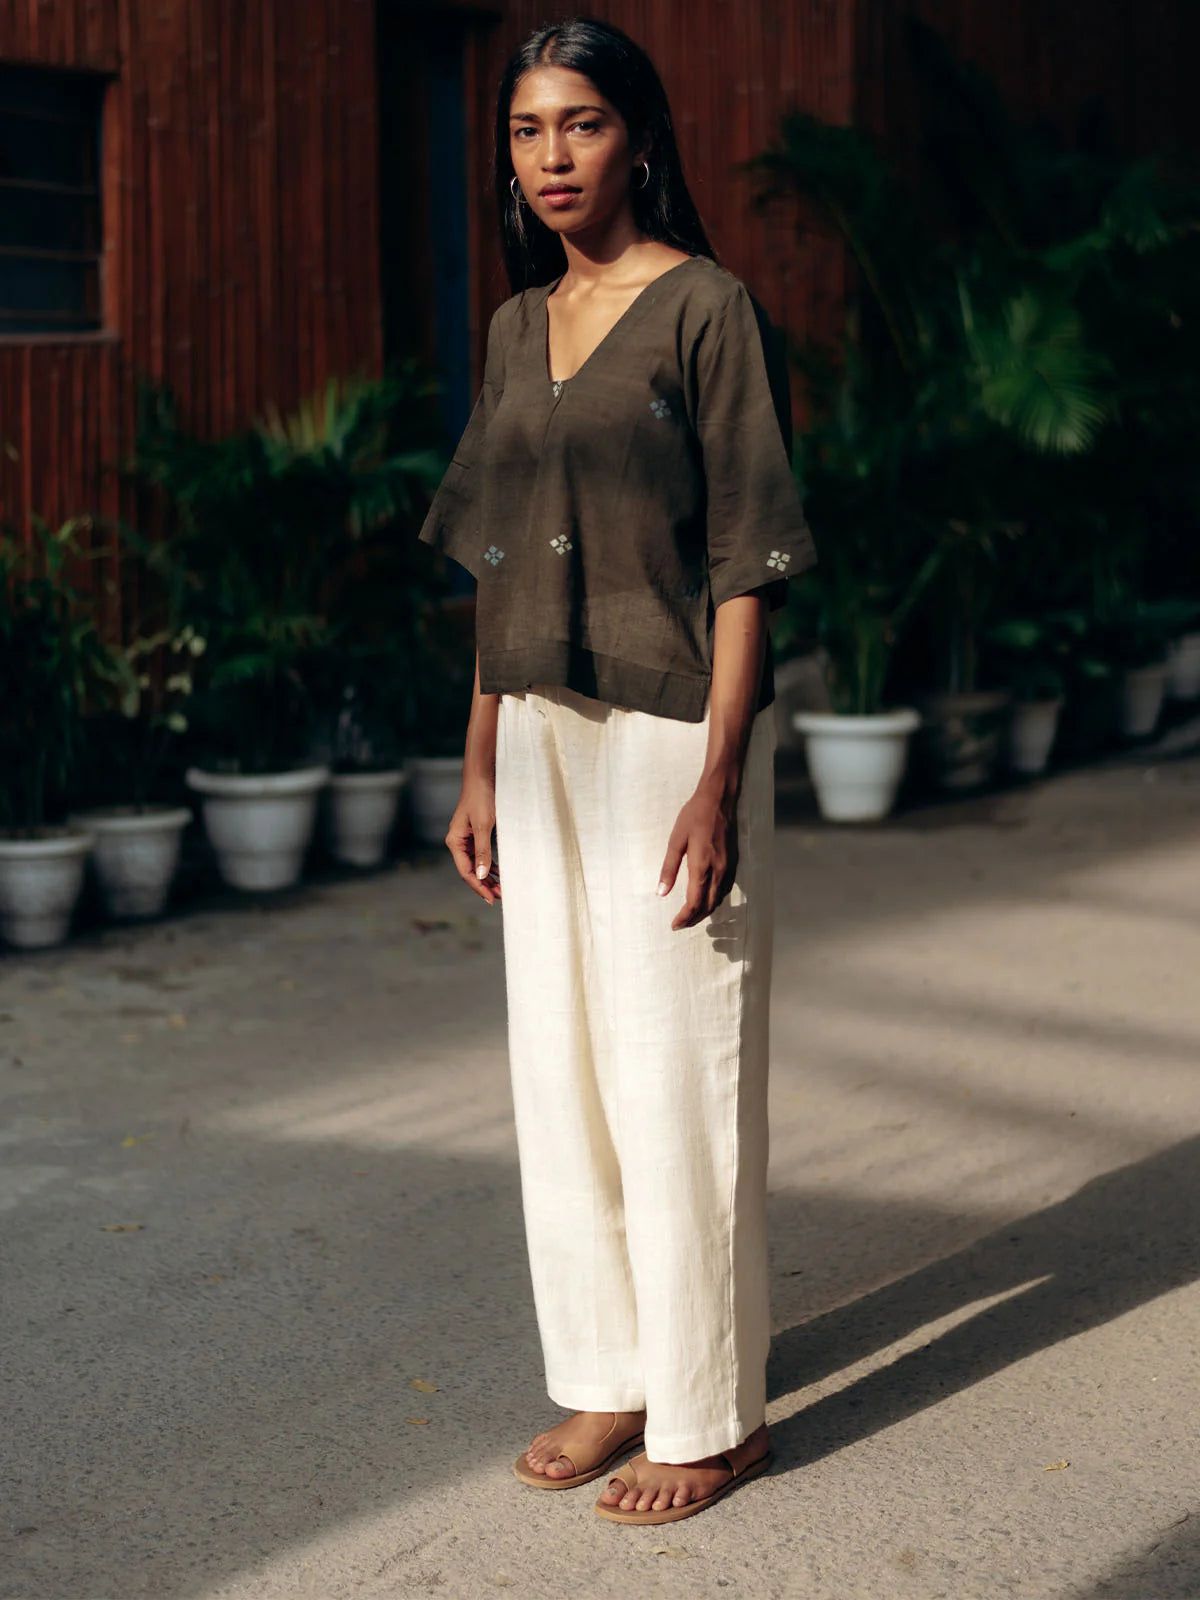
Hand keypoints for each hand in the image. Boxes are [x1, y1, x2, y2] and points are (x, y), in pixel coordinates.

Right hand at [446, 776, 500, 905]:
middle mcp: (458, 842)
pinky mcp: (476, 833)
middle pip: (470, 870)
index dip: (479, 887)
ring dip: (489, 876)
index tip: (491, 899)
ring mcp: (467, 838)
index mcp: (455, 841)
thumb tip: (482, 875)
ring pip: (477, 864)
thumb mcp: (484, 826)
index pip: (466, 871)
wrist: (483, 776)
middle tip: (501, 897)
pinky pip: (481, 854)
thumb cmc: (482, 798)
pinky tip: (500, 872)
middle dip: (485, 884)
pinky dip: (491, 864)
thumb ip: (483, 852)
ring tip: (502, 888)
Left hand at [657, 783, 737, 929]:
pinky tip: (705, 900)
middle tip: (680, 925)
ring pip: (718, 899)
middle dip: (694, 919)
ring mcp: (728, 867)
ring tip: (690, 916)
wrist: (719, 799)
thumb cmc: (694, 817)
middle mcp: (718, 871)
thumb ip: (669, 869)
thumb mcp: (676, 841)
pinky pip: (724, 889)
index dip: (684, 918)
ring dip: (704, 911)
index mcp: (702, 866)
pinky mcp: (733, 862)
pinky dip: (713, 900)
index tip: (673, 925)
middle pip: (708, 905)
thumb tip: (660, 893)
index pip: (694, 902)